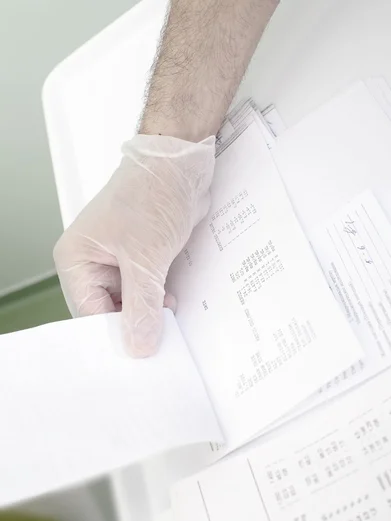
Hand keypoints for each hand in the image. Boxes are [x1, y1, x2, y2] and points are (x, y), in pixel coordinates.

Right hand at [54, 134, 214, 356]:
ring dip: (151, 314)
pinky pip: (148, 289)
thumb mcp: (145, 259)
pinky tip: (175, 309)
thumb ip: (141, 306)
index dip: (114, 334)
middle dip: (134, 325)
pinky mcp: (143, 257)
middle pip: (108, 310)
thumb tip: (138, 345)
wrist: (181, 164)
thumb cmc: (152, 195)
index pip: (89, 313)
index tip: (140, 354)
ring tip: (170, 329)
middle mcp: (93, 262)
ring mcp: (119, 260)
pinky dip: (160, 300)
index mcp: (77, 260)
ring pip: (131, 302)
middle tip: (159, 347)